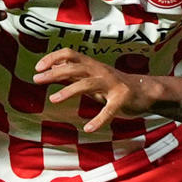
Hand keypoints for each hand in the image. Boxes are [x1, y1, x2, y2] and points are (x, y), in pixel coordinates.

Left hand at [36, 48, 158, 132]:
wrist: (145, 91)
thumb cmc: (114, 85)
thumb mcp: (91, 76)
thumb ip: (74, 72)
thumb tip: (52, 65)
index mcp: (91, 66)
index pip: (69, 54)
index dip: (52, 58)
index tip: (37, 68)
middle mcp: (100, 71)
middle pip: (74, 66)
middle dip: (54, 72)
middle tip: (36, 79)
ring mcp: (112, 83)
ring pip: (87, 84)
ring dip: (69, 90)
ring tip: (52, 99)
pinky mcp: (122, 98)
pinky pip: (109, 109)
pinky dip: (99, 119)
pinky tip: (89, 128)